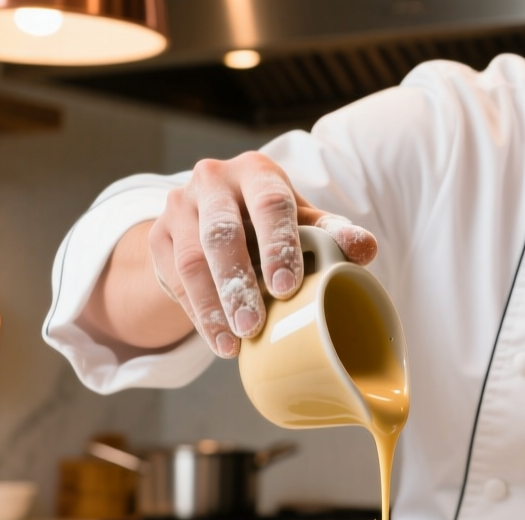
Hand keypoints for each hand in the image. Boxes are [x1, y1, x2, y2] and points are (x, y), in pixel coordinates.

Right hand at [146, 151, 377, 358]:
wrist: (212, 217)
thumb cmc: (272, 222)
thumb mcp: (303, 222)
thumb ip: (333, 233)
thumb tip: (365, 248)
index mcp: (256, 172)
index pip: (269, 203)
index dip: (278, 245)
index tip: (286, 287)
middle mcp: (213, 181)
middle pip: (221, 233)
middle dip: (237, 283)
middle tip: (253, 325)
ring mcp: (179, 207)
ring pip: (191, 260)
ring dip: (212, 306)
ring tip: (233, 343)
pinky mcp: (159, 236)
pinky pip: (173, 279)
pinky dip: (196, 313)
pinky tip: (216, 339)